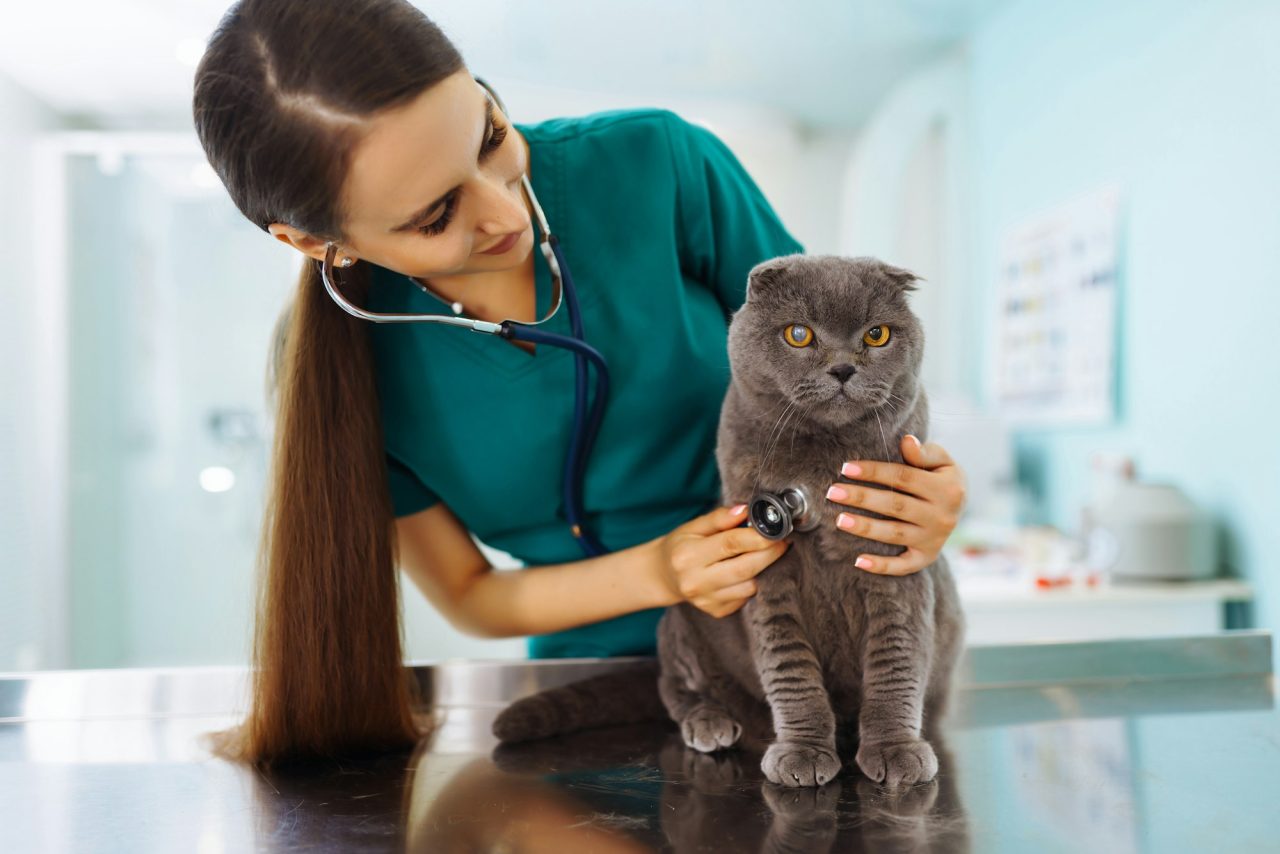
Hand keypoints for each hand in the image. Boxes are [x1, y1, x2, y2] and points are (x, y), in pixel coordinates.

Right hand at [652, 503, 790, 616]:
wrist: (663, 576)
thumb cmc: (681, 546)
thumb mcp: (693, 526)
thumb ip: (719, 518)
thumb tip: (745, 510)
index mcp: (688, 556)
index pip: (730, 544)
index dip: (758, 537)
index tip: (777, 530)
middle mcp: (695, 581)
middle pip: (744, 569)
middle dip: (769, 554)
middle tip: (783, 542)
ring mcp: (705, 600)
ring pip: (748, 587)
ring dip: (763, 570)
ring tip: (764, 555)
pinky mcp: (715, 612)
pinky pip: (744, 599)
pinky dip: (751, 584)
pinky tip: (747, 573)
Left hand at [825, 435, 966, 575]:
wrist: (959, 504)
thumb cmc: (941, 476)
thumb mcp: (942, 460)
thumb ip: (924, 452)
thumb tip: (907, 441)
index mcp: (946, 489)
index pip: (903, 478)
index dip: (874, 472)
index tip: (845, 468)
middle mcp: (942, 516)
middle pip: (895, 506)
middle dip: (862, 498)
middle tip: (832, 493)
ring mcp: (934, 539)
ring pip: (895, 534)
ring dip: (866, 528)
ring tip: (839, 520)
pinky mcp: (927, 557)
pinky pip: (903, 565)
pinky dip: (882, 566)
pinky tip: (858, 561)